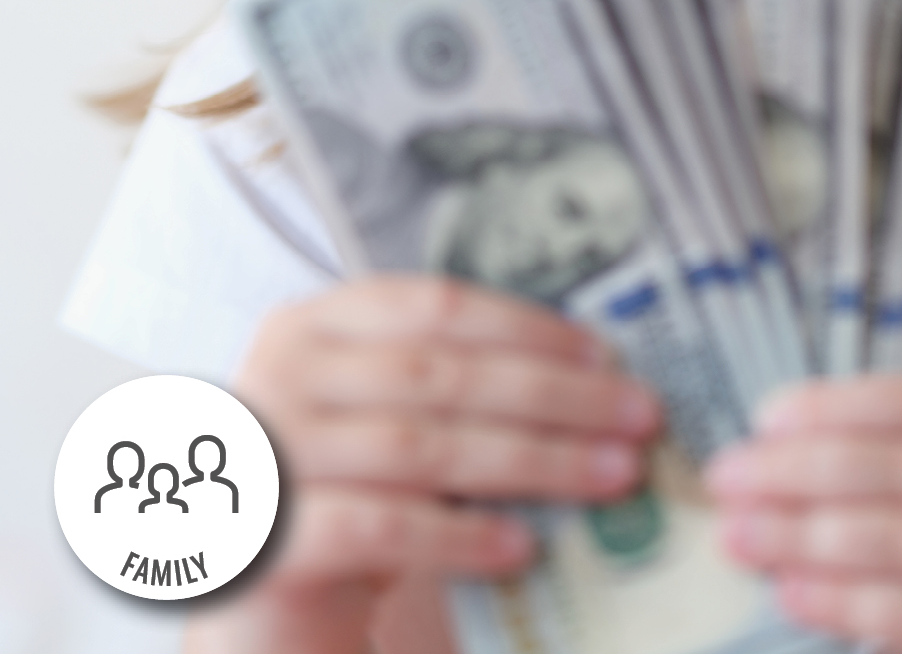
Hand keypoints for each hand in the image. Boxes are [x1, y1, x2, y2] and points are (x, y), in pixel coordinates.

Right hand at [185, 275, 658, 653]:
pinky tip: (522, 546)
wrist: (255, 602)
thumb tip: (597, 377)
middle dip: (556, 395)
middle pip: (445, 374)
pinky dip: (461, 534)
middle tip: (638, 417)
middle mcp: (281, 375)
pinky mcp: (265, 542)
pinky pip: (382, 527)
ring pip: (425, 445)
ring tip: (610, 477)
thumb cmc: (344, 493)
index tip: (608, 354)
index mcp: (315, 323)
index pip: (438, 306)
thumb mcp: (391, 417)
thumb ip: (460, 384)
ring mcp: (268, 457)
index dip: (530, 326)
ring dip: (534, 460)